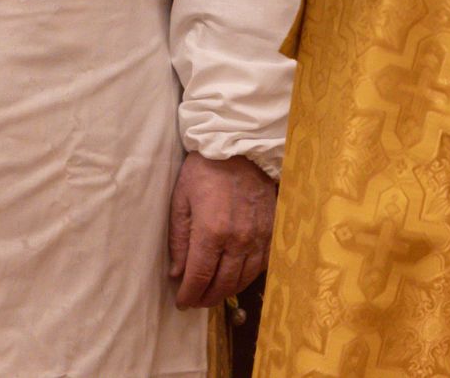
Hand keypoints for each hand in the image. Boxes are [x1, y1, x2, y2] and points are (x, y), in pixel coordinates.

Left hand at [168, 152, 276, 308]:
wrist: (239, 147)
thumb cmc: (203, 170)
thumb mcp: (180, 200)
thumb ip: (178, 239)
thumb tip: (177, 273)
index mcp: (212, 231)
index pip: (200, 276)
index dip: (190, 294)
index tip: (182, 303)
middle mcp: (238, 239)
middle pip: (223, 283)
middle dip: (207, 297)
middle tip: (195, 301)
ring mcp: (259, 237)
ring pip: (244, 278)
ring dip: (227, 291)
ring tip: (213, 293)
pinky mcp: (272, 231)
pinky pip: (261, 265)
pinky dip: (247, 277)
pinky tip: (236, 277)